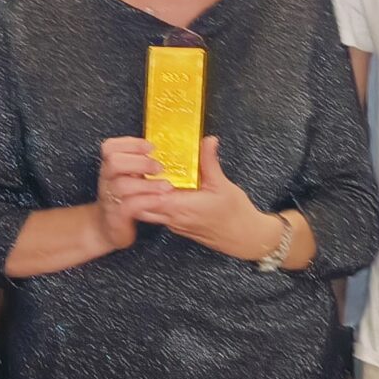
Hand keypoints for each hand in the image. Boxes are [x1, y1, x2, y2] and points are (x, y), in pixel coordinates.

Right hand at [93, 136, 171, 254]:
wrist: (107, 227)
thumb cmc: (123, 199)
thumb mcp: (127, 177)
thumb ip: (139, 163)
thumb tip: (165, 150)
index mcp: (111, 167)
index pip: (111, 147)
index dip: (131, 144)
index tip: (150, 147)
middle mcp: (108, 180)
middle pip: (114, 162)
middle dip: (140, 162)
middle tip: (159, 167)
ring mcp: (111, 198)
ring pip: (122, 185)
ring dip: (148, 184)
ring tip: (166, 186)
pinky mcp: (117, 216)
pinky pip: (129, 206)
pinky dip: (147, 201)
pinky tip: (160, 199)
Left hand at [130, 137, 266, 259]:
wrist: (243, 238)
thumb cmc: (235, 215)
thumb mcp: (222, 184)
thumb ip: (209, 162)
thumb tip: (207, 141)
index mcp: (180, 207)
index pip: (147, 197)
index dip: (139, 182)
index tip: (138, 166)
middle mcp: (173, 218)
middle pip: (140, 206)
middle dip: (134, 189)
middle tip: (136, 169)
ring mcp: (174, 224)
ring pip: (146, 212)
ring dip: (142, 197)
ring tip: (145, 177)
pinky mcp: (178, 226)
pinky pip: (157, 214)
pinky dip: (152, 202)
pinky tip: (159, 189)